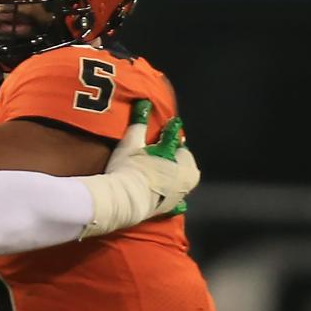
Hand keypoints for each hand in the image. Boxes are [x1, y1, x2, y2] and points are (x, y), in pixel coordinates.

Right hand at [79, 99, 199, 237]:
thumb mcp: (132, 143)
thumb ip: (139, 123)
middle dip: (175, 157)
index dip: (168, 135)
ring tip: (159, 172)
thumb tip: (143, 101)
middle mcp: (187, 177)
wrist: (124, 201)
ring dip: (174, 176)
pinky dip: (172, 198)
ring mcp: (180, 195)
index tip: (162, 132)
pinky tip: (164, 196)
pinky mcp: (170, 209)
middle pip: (184, 162)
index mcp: (181, 159)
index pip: (178, 141)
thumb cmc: (130, 168)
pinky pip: (176, 202)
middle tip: (159, 152)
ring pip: (182, 181)